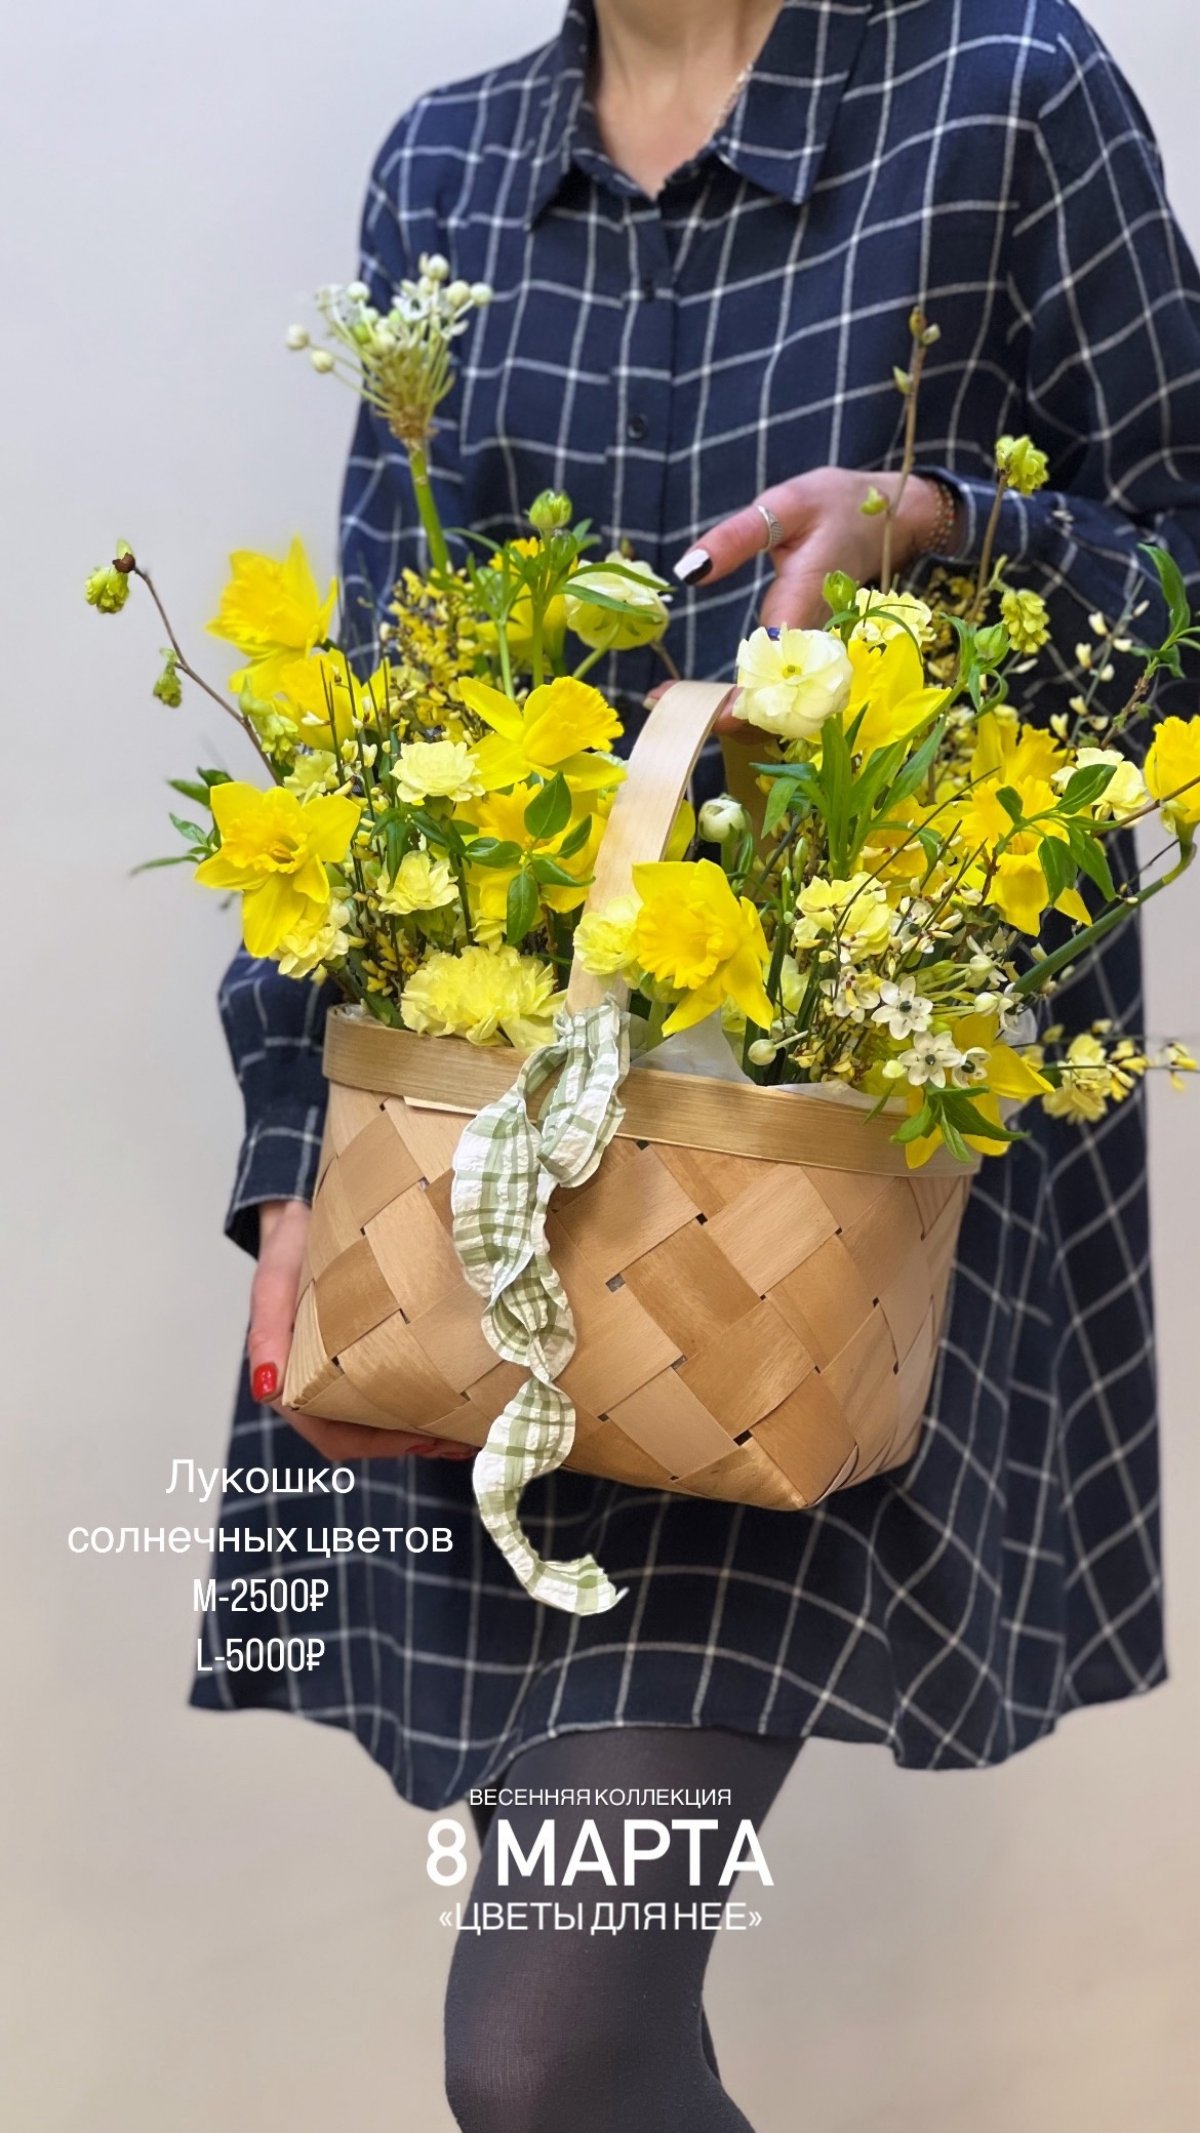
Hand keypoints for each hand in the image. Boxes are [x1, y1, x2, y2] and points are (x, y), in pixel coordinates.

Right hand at [248, 1199, 474, 1464]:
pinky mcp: (366, 1349)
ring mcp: (344, 1369)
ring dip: (422, 1425)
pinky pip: (394, 1384)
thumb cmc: (287, 1251)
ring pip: (382, 1415)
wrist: (301, 1216)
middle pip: (366, 1433)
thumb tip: (267, 1389)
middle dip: (411, 1440)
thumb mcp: (272, 1284)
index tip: (424, 1438)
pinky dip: (423, 1396)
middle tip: (460, 1441)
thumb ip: (265, 1335)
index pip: (334, 1434)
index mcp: (291, 1383)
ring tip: (467, 1428)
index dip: (378, 1445)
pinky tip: (456, 1392)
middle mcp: (319, 1384)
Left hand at [672, 469, 949, 733]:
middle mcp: (813, 646)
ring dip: (730, 713)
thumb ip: (736, 537)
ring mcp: (817, 656)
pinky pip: (784, 693)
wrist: (894, 518)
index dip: (726, 704)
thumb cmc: (838, 506)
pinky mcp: (815, 655)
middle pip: (773, 709)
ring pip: (779, 708)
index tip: (676, 702)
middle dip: (719, 718)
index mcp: (802, 611)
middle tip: (660, 703)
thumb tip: (689, 571)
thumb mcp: (785, 505)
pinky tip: (708, 693)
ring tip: (675, 701)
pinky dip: (746, 700)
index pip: (765, 679)